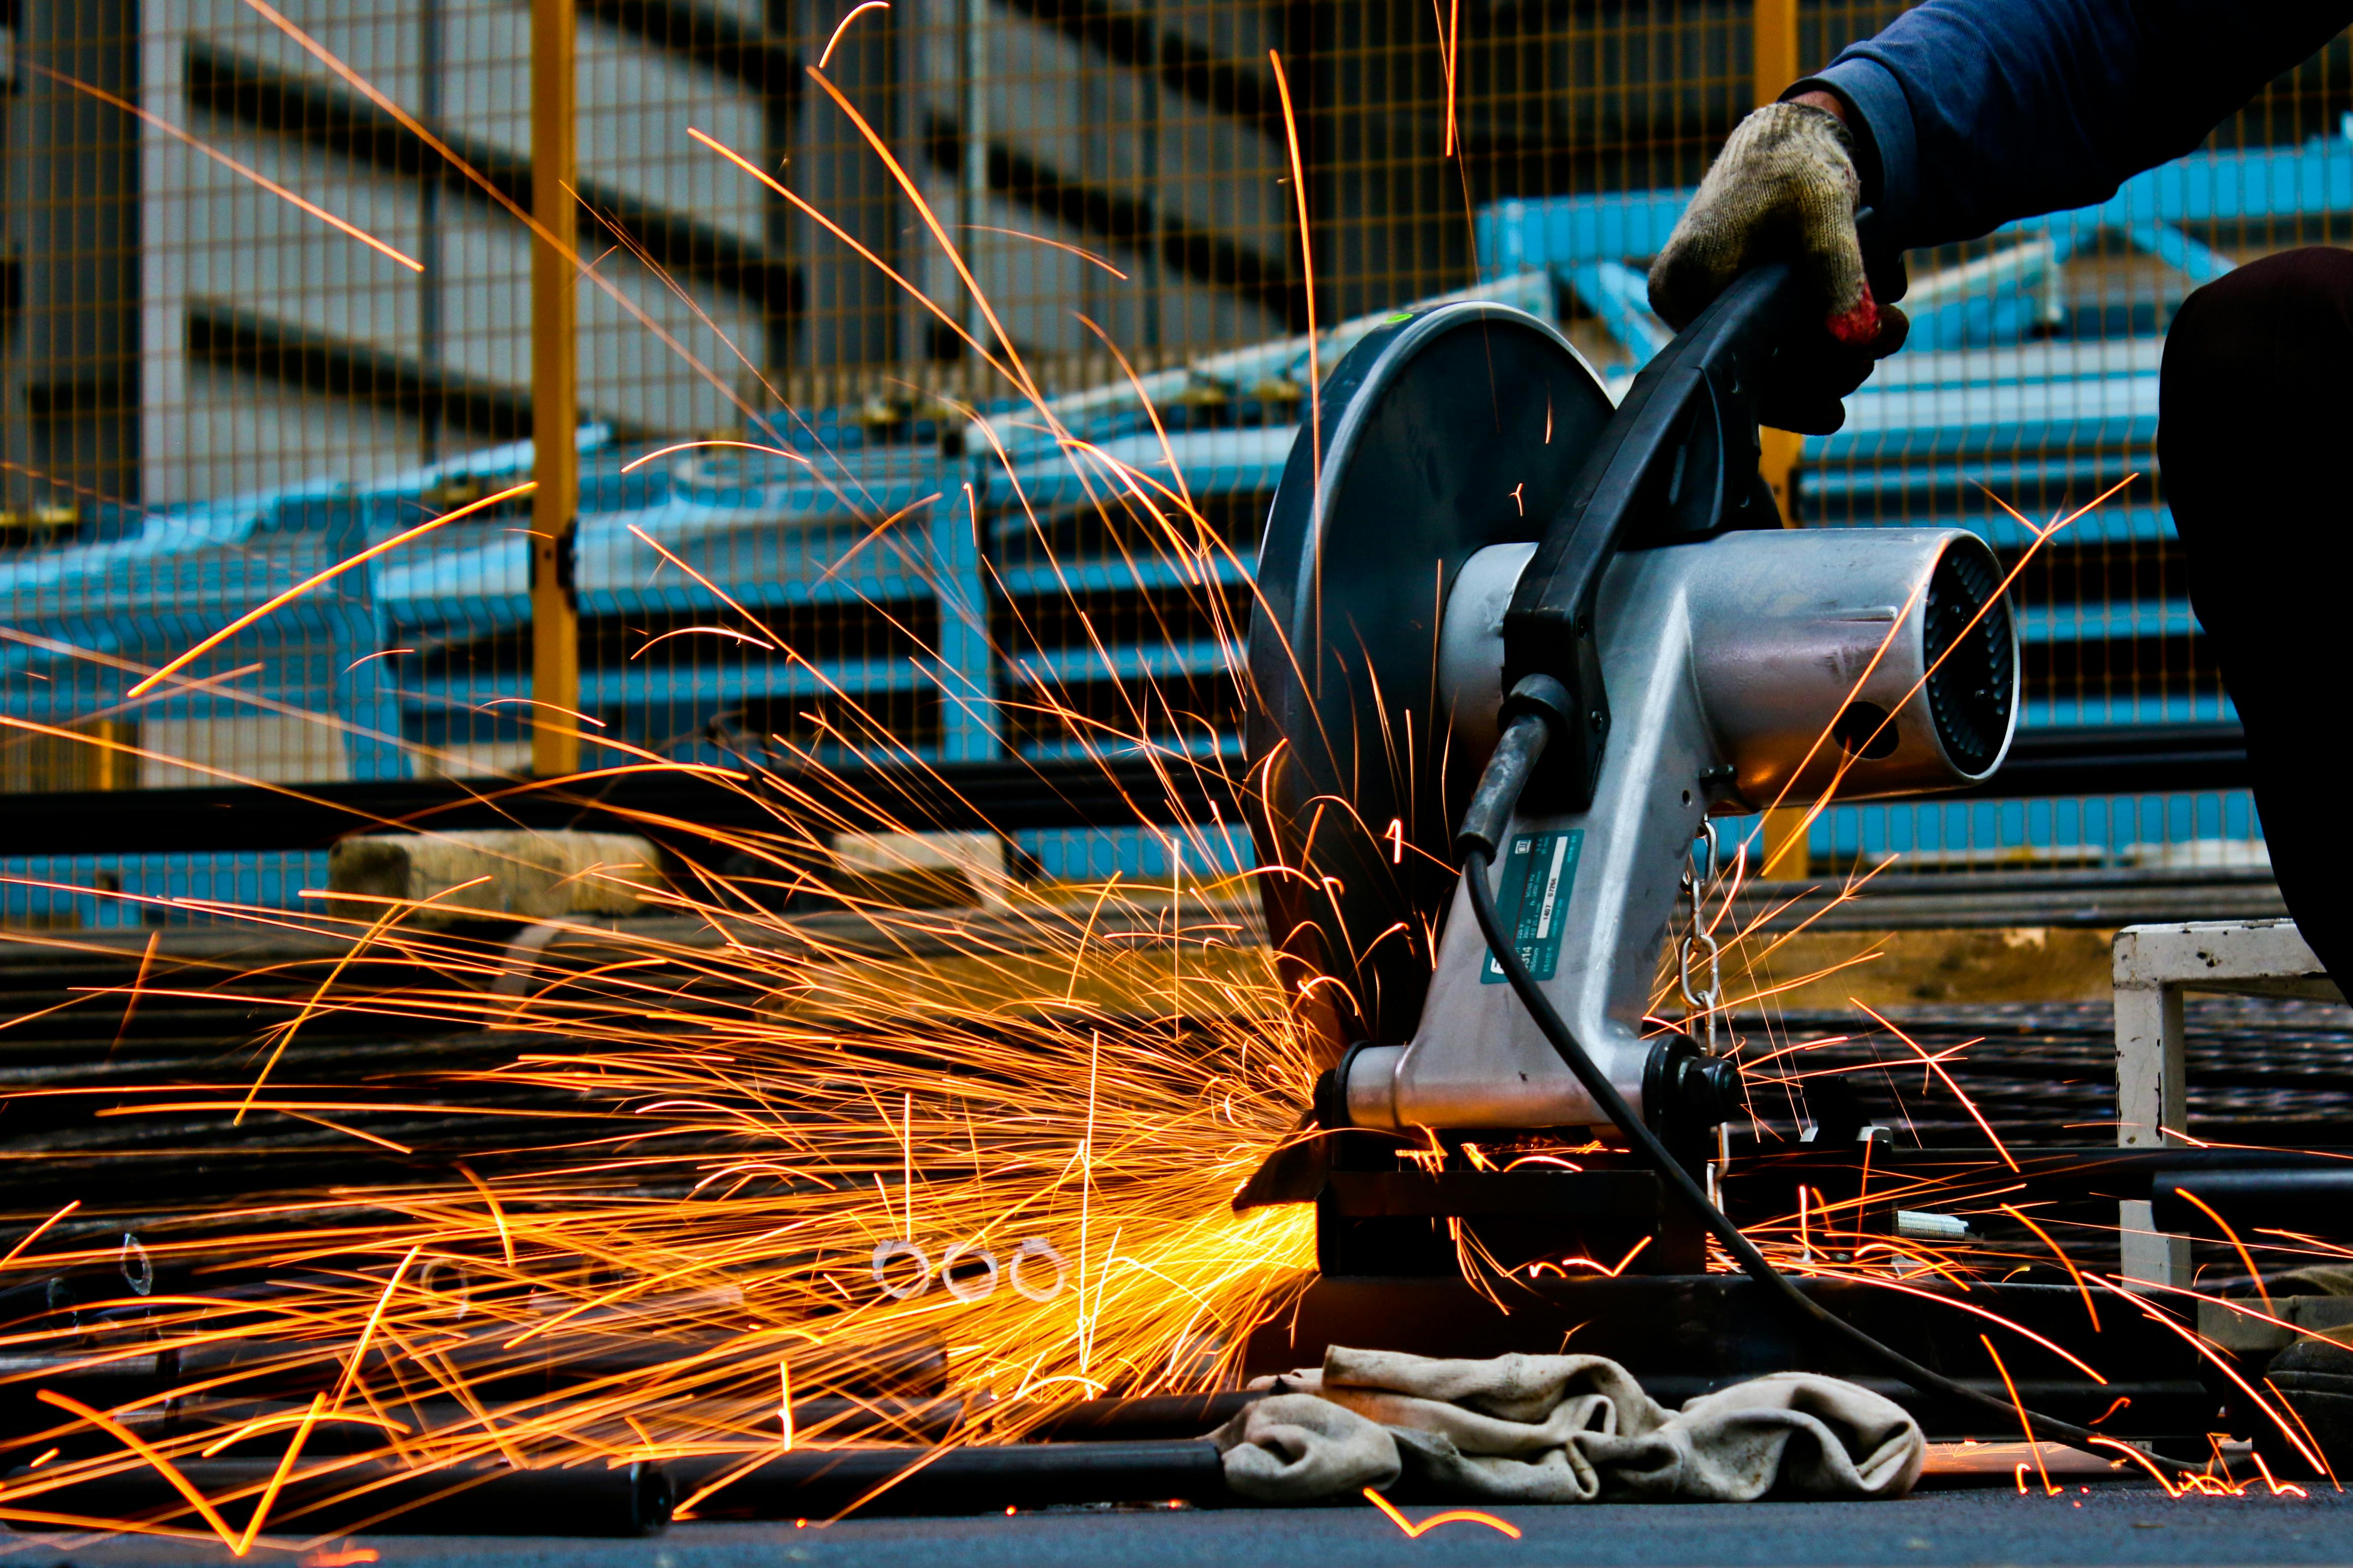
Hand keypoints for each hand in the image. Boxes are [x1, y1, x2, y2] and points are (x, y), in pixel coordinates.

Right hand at [1647, 96, 1908, 433]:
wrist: (1785, 139)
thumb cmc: (1795, 164)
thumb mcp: (1822, 208)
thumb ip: (1837, 268)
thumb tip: (1855, 338)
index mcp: (1687, 285)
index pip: (1745, 360)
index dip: (1806, 375)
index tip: (1861, 360)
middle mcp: (1685, 306)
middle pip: (1761, 368)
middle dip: (1833, 360)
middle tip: (1890, 332)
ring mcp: (1706, 308)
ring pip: (1775, 359)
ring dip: (1837, 349)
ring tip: (1890, 320)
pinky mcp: (1731, 306)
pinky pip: (1777, 343)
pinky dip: (1823, 334)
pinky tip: (1867, 315)